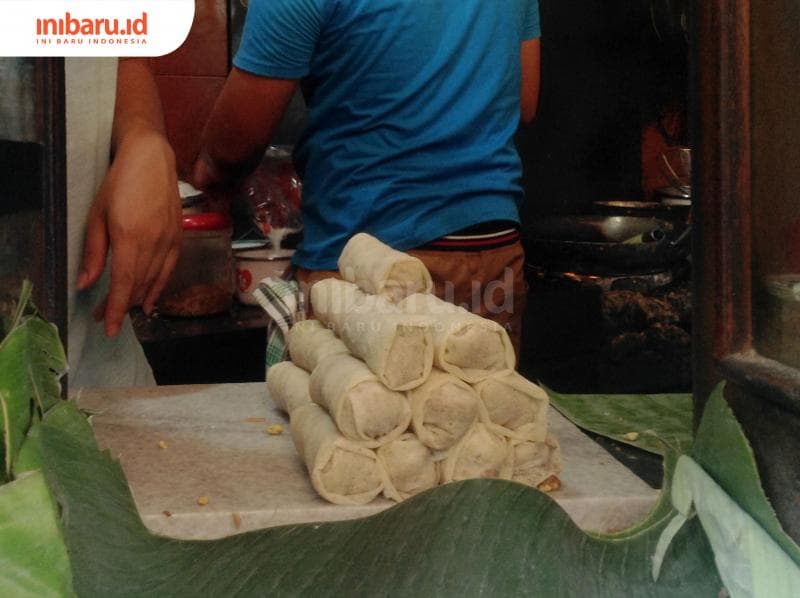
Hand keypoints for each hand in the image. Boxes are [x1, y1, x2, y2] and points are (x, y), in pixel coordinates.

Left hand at [77, 129, 181, 336]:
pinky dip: (159, 288)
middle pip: (138, 286)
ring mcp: (170, 242)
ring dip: (139, 299)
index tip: (108, 328)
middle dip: (121, 306)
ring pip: (154, 281)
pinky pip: (169, 271)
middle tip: (103, 316)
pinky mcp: (179, 238)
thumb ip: (94, 252)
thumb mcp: (98, 216)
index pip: (123, 285)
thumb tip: (86, 284)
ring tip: (124, 310)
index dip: (115, 310)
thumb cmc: (119, 183)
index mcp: (130, 239)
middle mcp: (154, 244)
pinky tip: (151, 299)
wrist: (152, 160)